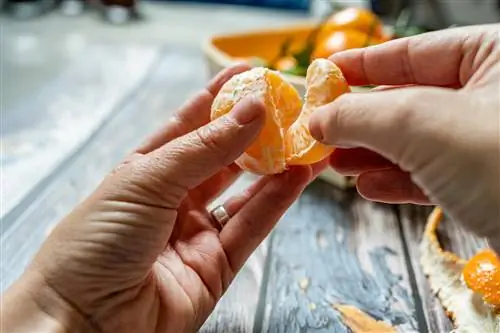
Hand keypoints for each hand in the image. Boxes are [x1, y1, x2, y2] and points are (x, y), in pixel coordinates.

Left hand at [2, 65, 324, 332]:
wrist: (85, 323)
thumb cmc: (92, 245)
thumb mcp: (146, 181)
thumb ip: (204, 149)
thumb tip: (250, 110)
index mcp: (147, 170)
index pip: (190, 124)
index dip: (220, 96)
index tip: (251, 72)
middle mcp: (174, 199)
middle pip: (224, 157)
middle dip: (256, 131)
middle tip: (289, 107)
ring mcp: (196, 232)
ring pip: (245, 192)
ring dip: (276, 165)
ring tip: (305, 139)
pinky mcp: (217, 266)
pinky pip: (253, 227)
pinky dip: (277, 200)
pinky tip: (298, 175)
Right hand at [309, 24, 499, 251]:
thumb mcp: (422, 124)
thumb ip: (361, 114)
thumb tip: (318, 117)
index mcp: (495, 58)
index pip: (414, 52)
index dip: (363, 65)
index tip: (326, 75)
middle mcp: (494, 98)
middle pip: (409, 101)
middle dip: (361, 120)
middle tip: (322, 129)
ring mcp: (490, 143)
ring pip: (417, 142)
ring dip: (372, 155)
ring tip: (335, 162)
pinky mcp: (488, 183)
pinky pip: (433, 174)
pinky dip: (397, 181)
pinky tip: (369, 187)